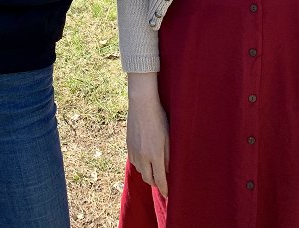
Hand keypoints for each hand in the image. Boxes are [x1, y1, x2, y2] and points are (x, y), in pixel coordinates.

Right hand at [126, 73, 169, 196]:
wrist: (142, 104)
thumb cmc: (159, 119)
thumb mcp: (168, 138)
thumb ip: (169, 157)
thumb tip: (170, 171)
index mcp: (155, 155)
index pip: (160, 180)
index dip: (165, 189)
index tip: (168, 194)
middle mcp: (143, 156)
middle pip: (149, 179)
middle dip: (156, 184)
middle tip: (162, 183)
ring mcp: (134, 151)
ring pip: (141, 171)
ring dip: (148, 174)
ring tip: (154, 171)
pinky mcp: (128, 146)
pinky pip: (134, 162)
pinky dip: (140, 165)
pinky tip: (145, 160)